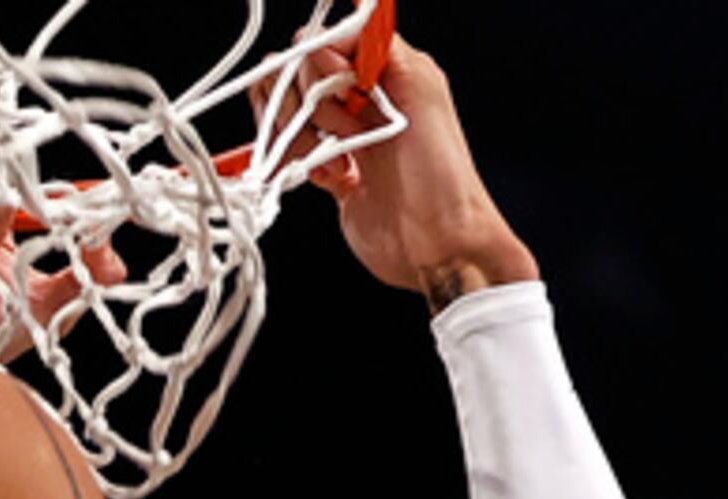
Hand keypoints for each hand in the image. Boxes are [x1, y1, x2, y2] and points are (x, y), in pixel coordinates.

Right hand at [303, 34, 539, 309]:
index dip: (323, 59)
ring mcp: (343, 135)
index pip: (328, 38)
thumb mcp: (421, 90)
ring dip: (299, 133)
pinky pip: (288, 150)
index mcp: (388, 70)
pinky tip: (334, 179)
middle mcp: (363, 97)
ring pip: (286, 109)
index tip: (343, 86)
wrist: (438, 245)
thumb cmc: (441, 175)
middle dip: (308, 100)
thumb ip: (382, 44)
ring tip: (336, 159)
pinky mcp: (329, 171)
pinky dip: (299, 162)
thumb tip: (353, 4)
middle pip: (297, 71)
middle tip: (345, 130)